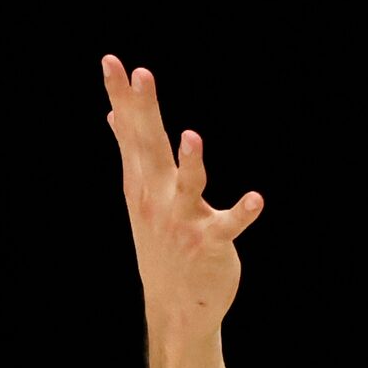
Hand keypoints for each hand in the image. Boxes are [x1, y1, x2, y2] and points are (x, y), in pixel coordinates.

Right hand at [103, 55, 263, 334]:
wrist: (176, 306)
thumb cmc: (162, 243)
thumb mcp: (141, 195)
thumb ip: (131, 152)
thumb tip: (114, 115)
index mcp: (144, 182)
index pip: (131, 131)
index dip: (121, 96)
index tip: (111, 62)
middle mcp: (158, 198)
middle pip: (151, 146)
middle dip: (145, 110)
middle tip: (140, 73)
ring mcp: (182, 221)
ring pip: (188, 185)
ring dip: (191, 163)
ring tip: (192, 136)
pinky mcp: (210, 243)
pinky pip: (228, 225)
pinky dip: (242, 213)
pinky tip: (256, 200)